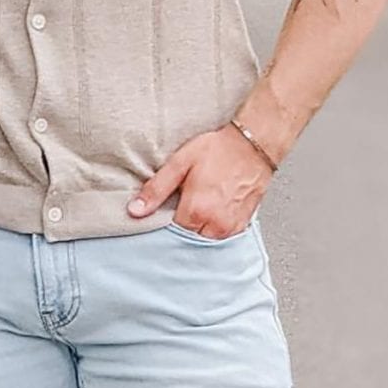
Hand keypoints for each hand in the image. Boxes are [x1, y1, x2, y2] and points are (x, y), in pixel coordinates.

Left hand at [127, 124, 271, 234]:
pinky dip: (211, 231)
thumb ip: (156, 189)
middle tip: (177, 212)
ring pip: (203, 243)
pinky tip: (208, 216)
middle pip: (187, 242)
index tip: (159, 218)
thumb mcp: (180, 163)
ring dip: (195, 232)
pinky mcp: (241, 227)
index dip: (161, 227)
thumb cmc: (219, 150)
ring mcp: (231, 228)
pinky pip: (220, 239)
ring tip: (194, 212)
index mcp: (197, 210)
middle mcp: (216, 224)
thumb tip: (134, 210)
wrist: (253, 144)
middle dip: (179, 231)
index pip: (169, 235)